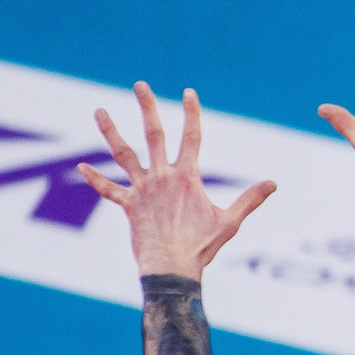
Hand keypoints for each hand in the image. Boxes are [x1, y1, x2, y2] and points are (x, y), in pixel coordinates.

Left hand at [78, 83, 275, 280]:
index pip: (192, 137)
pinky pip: (109, 191)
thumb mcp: (231, 222)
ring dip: (110, 131)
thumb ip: (250, 199)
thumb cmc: (202, 247)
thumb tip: (273, 183)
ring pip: (123, 154)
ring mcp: (142, 190)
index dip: (191, 113)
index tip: (188, 92)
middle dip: (147, 108)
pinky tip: (80, 168)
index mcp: (188, 177)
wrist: (172, 268)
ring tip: (99, 111)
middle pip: (153, 135)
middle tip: (140, 85)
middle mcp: (162, 177)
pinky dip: (95, 180)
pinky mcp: (128, 206)